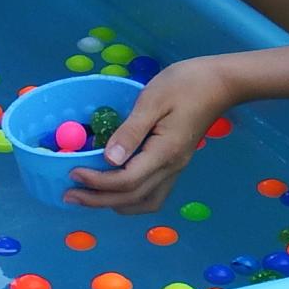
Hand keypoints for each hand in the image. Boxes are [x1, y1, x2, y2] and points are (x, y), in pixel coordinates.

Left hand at [65, 57, 235, 213]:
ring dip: (115, 204)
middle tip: (69, 195)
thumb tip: (109, 159)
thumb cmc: (185, 84)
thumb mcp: (152, 100)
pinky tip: (114, 189)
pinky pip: (153, 192)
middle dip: (98, 200)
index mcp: (165, 152)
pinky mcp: (176, 163)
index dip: (97, 182)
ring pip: (145, 202)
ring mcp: (176, 168)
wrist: (219, 83)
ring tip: (88, 196)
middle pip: (132, 197)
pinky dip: (131, 198)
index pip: (127, 180)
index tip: (72, 173)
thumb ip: (130, 131)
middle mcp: (172, 167)